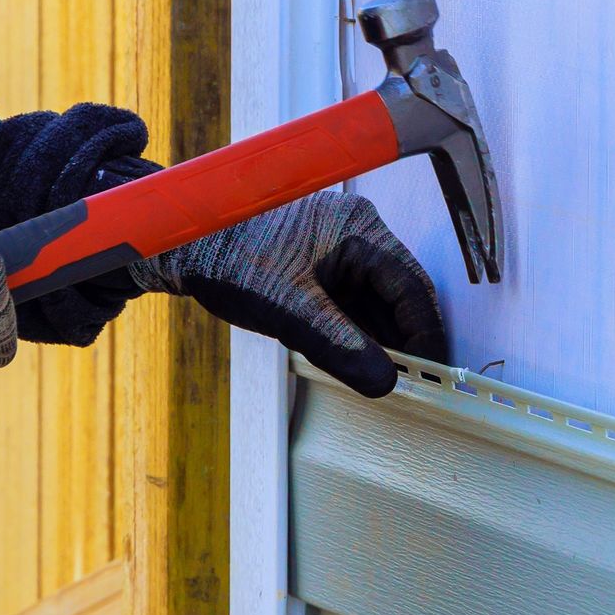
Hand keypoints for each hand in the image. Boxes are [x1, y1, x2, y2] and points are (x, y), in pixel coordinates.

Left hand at [130, 190, 444, 395]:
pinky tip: (360, 361)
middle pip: (401, 295)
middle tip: (415, 385)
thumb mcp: (288, 309)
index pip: (413, 287)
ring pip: (378, 303)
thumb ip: (339, 346)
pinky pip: (355, 303)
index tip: (434, 374)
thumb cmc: (228, 261)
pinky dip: (359, 333)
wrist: (180, 248)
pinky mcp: (323, 266)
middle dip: (407, 340)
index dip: (427, 334)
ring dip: (383, 340)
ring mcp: (341, 249)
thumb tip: (384, 382)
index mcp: (359, 228)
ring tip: (387, 380)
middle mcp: (358, 233)